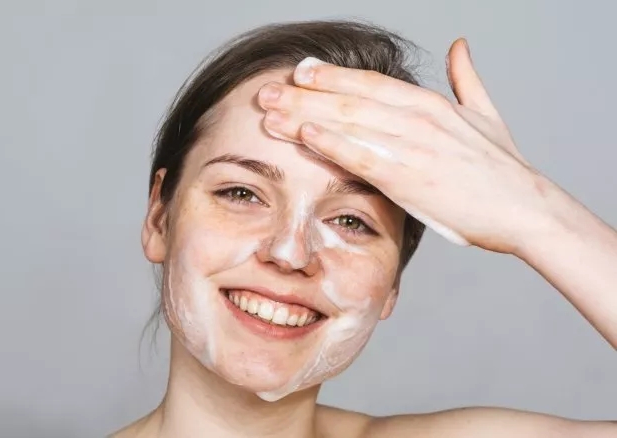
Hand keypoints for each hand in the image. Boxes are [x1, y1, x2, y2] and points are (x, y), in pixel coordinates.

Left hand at [257, 38, 550, 253]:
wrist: (525, 208)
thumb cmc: (502, 168)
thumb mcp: (485, 114)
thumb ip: (466, 79)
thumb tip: (460, 46)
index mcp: (431, 103)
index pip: (370, 82)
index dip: (331, 76)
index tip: (299, 72)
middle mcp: (417, 118)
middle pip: (349, 99)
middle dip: (303, 94)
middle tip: (266, 91)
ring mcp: (413, 146)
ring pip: (348, 123)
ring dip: (304, 116)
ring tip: (270, 112)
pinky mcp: (409, 178)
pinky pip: (361, 156)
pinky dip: (331, 143)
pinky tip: (304, 136)